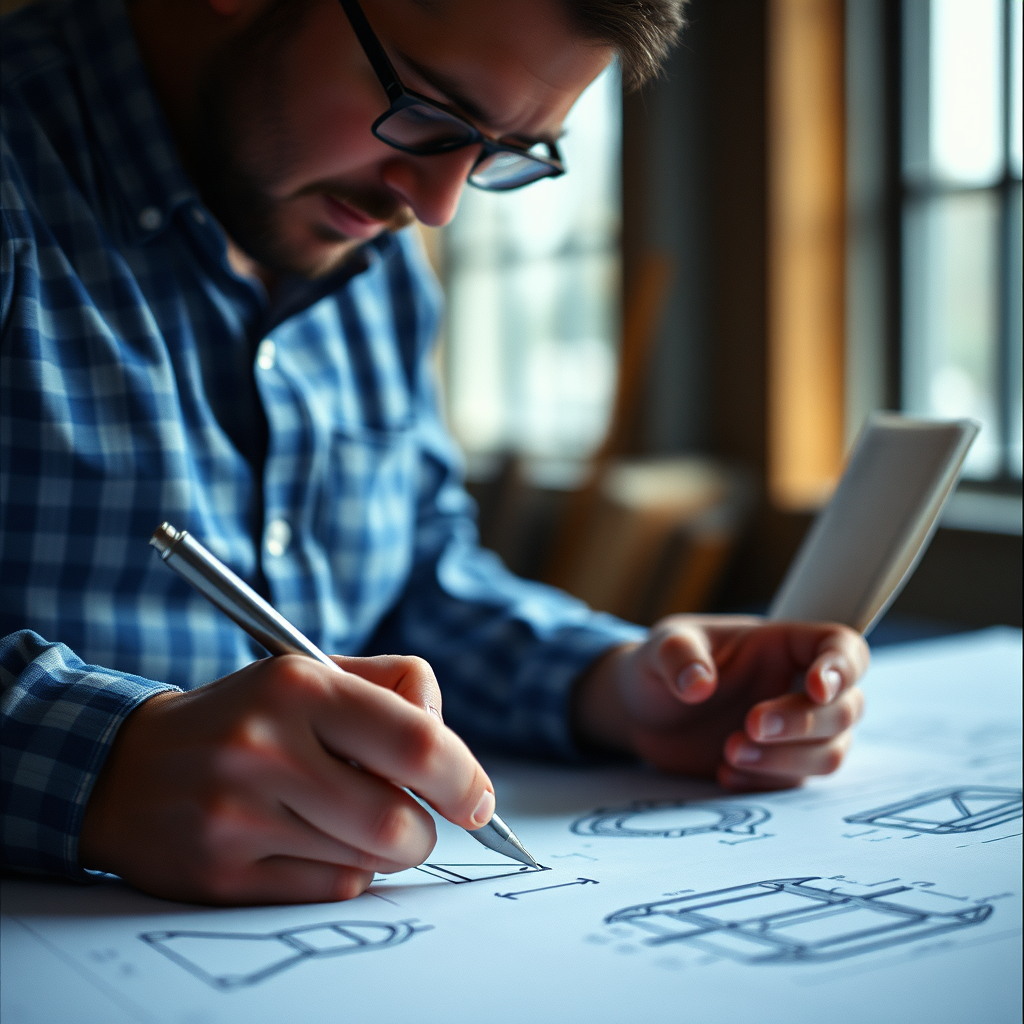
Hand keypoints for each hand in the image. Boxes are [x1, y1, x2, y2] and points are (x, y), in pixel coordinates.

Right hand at [79, 655, 493, 904]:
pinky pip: (329, 889)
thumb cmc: (247, 716)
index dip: (465, 777)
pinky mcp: (221, 874)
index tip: (479, 799)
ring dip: (384, 850)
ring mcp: (238, 815)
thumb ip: (395, 687)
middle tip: (415, 817)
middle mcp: (265, 748)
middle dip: (426, 829)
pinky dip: (343, 871)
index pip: (416, 740)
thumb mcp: (312, 672)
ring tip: (352, 819)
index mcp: (298, 685)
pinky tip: (311, 842)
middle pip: (400, 822)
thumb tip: (451, 744)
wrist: (126, 767)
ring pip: (368, 863)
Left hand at [572, 616, 868, 789]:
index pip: (841, 646)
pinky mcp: (778, 766)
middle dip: (803, 722)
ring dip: (787, 759)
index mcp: (782, 644)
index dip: (842, 668)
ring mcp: (794, 731)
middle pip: (846, 708)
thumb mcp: (661, 646)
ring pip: (831, 752)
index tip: (815, 688)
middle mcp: (797, 686)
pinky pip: (796, 784)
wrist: (642, 714)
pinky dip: (765, 783)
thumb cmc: (661, 665)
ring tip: (729, 753)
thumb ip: (678, 655)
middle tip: (749, 726)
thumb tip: (698, 685)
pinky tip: (723, 773)